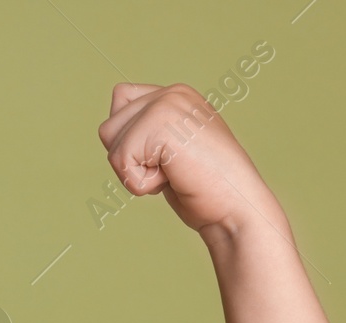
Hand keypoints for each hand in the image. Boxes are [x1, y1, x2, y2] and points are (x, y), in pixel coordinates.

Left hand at [96, 82, 277, 235]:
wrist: (237, 207)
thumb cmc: (207, 189)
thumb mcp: (172, 152)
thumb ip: (146, 133)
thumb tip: (108, 129)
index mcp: (177, 95)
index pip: (120, 100)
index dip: (128, 141)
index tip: (164, 158)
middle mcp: (172, 93)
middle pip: (108, 128)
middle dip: (129, 160)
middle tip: (169, 169)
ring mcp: (167, 104)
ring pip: (112, 145)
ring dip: (135, 173)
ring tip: (173, 173)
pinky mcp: (160, 124)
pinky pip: (121, 161)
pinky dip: (141, 184)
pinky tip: (173, 179)